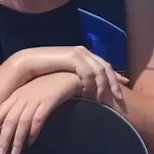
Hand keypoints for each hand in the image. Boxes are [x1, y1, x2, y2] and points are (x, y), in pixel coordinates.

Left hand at [0, 72, 88, 153]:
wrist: (68, 75)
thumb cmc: (50, 86)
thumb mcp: (32, 94)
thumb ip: (22, 107)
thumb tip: (15, 127)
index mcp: (17, 95)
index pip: (0, 111)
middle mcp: (23, 96)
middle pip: (9, 120)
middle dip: (3, 138)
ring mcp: (36, 98)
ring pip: (22, 121)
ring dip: (17, 139)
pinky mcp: (49, 100)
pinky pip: (38, 119)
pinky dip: (33, 132)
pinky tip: (31, 142)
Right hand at [11, 46, 127, 105]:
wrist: (28, 63)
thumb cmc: (45, 72)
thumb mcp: (65, 76)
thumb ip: (77, 79)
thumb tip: (86, 91)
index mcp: (83, 55)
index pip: (105, 65)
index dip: (115, 76)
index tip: (124, 87)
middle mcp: (83, 52)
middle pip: (106, 68)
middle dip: (114, 83)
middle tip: (119, 99)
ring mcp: (78, 53)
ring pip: (99, 71)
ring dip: (102, 87)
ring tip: (101, 101)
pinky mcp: (72, 57)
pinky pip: (88, 72)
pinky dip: (90, 84)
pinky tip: (89, 95)